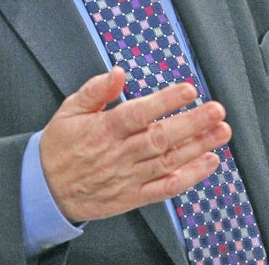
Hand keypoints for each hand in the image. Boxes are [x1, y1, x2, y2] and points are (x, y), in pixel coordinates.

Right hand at [39, 67, 230, 222]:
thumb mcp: (70, 109)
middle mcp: (118, 154)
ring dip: (198, 147)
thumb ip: (96, 90)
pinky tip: (208, 162)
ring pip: (168, 161)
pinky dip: (189, 177)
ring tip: (221, 131)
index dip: (165, 102)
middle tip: (217, 110)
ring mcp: (128, 177)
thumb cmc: (61, 144)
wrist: (47, 189)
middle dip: (192, 123)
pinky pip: (165, 188)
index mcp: (103, 130)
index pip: (138, 114)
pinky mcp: (133, 197)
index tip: (188, 90)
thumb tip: (118, 72)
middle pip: (160, 137)